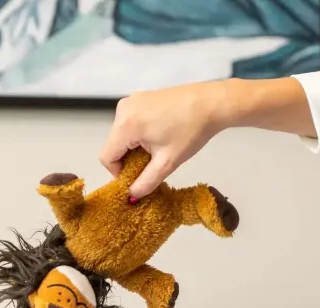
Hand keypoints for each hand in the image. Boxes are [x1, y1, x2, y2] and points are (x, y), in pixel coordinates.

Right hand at [99, 77, 314, 196]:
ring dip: (135, 149)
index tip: (137, 178)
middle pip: (114, 146)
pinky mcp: (140, 99)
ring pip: (122, 137)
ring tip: (159, 150)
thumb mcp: (167, 163)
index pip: (107, 157)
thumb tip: (132, 196)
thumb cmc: (192, 130)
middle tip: (152, 165)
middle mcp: (123, 109)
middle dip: (129, 161)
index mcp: (126, 124)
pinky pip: (130, 125)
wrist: (213, 103)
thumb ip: (145, 183)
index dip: (119, 174)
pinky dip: (139, 137)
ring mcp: (131, 101)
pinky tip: (159, 138)